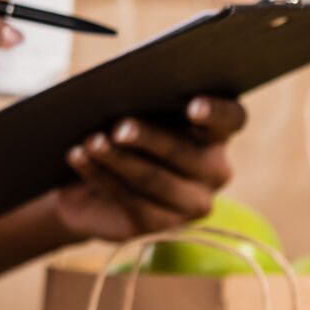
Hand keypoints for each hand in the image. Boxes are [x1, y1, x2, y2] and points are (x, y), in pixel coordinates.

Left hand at [52, 96, 246, 241]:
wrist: (88, 185)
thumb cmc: (116, 130)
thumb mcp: (124, 109)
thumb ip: (131, 94)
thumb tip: (110, 83)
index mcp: (214, 132)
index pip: (231, 118)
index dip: (216, 112)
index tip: (192, 107)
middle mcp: (213, 169)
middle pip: (187, 152)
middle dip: (150, 138)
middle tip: (119, 128)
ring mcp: (191, 202)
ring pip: (155, 179)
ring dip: (118, 159)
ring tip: (90, 141)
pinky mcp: (159, 226)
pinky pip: (130, 200)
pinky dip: (100, 175)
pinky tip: (78, 157)